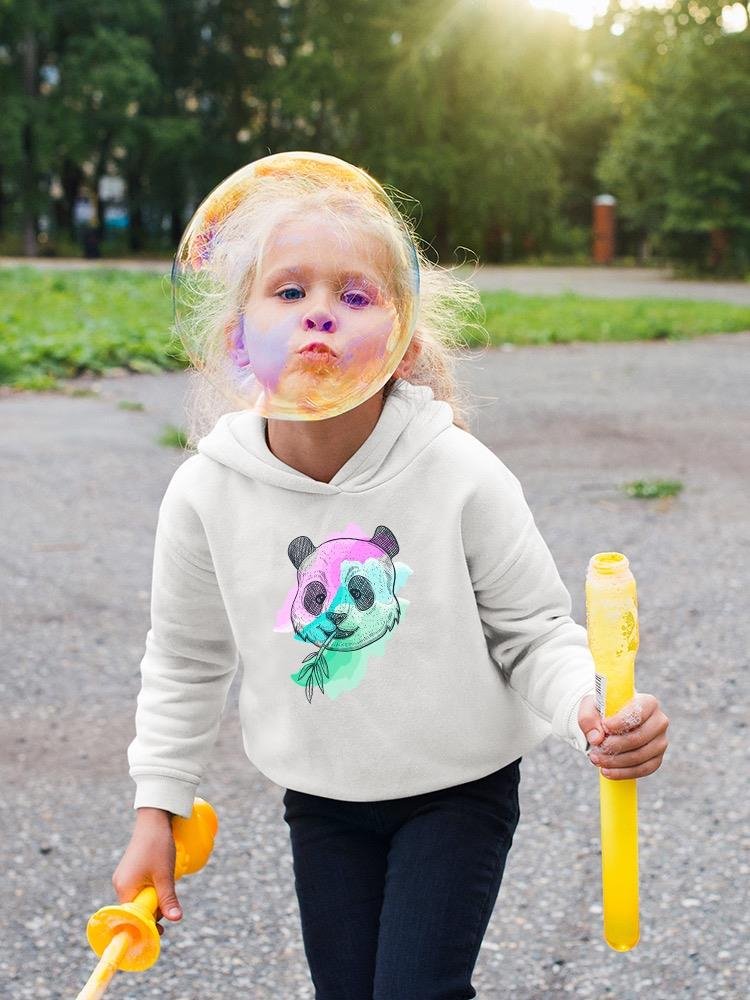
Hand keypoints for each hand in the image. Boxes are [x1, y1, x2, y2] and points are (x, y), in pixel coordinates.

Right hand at [112, 810, 182, 937]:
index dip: (147, 925)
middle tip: (170, 905)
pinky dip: (152, 890)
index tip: (161, 931)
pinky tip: (161, 879)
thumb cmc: (158, 845)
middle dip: (154, 911)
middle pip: (137, 910)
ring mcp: (124, 878)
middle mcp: (120, 885)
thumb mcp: (165, 875)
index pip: (133, 918)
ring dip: (155, 899)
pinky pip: (140, 889)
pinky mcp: (130, 872)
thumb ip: (168, 898)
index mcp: (125, 889)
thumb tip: (176, 919)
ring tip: (167, 884)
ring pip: (140, 899)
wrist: (154, 820)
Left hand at [578, 691, 669, 779]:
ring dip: (615, 761)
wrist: (611, 722)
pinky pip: (643, 769)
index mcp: (648, 702)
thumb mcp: (590, 707)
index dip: (621, 722)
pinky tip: (607, 772)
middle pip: (638, 738)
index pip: (638, 713)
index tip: (605, 727)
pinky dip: (623, 773)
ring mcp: (660, 742)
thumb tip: (596, 738)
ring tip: (596, 759)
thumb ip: (588, 718)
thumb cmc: (603, 711)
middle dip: (614, 746)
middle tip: (595, 749)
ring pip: (640, 756)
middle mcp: (659, 721)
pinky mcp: (656, 758)